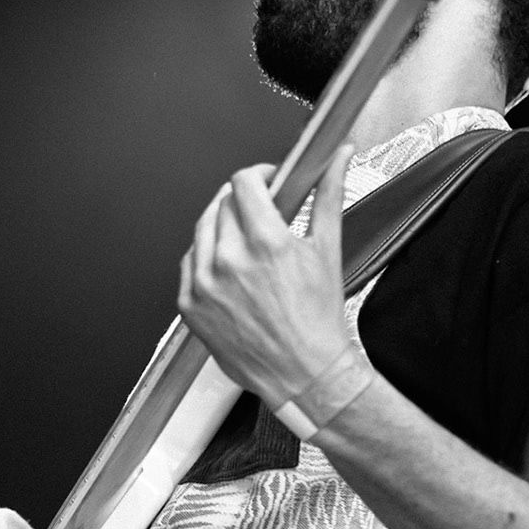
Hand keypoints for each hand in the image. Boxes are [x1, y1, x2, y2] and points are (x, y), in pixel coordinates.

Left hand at [177, 143, 367, 406]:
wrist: (304, 373)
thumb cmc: (318, 318)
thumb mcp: (328, 250)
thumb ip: (329, 195)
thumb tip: (339, 155)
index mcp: (265, 242)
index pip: (243, 182)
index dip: (258, 175)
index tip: (267, 182)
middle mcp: (229, 260)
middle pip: (223, 203)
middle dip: (244, 201)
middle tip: (262, 214)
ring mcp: (204, 284)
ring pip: (202, 229)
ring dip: (222, 225)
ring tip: (245, 241)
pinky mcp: (189, 305)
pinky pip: (189, 263)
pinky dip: (206, 258)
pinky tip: (229, 268)